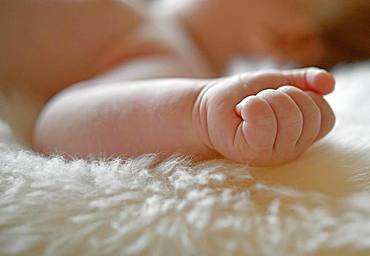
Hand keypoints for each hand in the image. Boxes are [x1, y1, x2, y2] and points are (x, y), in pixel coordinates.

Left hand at [193, 67, 334, 165]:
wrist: (209, 105)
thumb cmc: (242, 96)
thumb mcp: (276, 81)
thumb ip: (304, 81)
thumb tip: (329, 83)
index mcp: (302, 133)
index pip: (324, 115)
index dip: (303, 96)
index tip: (278, 94)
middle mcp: (292, 148)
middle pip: (308, 114)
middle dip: (282, 94)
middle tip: (260, 100)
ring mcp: (273, 154)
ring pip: (288, 117)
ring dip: (265, 99)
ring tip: (249, 107)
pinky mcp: (252, 153)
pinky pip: (264, 125)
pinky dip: (252, 108)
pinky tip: (242, 112)